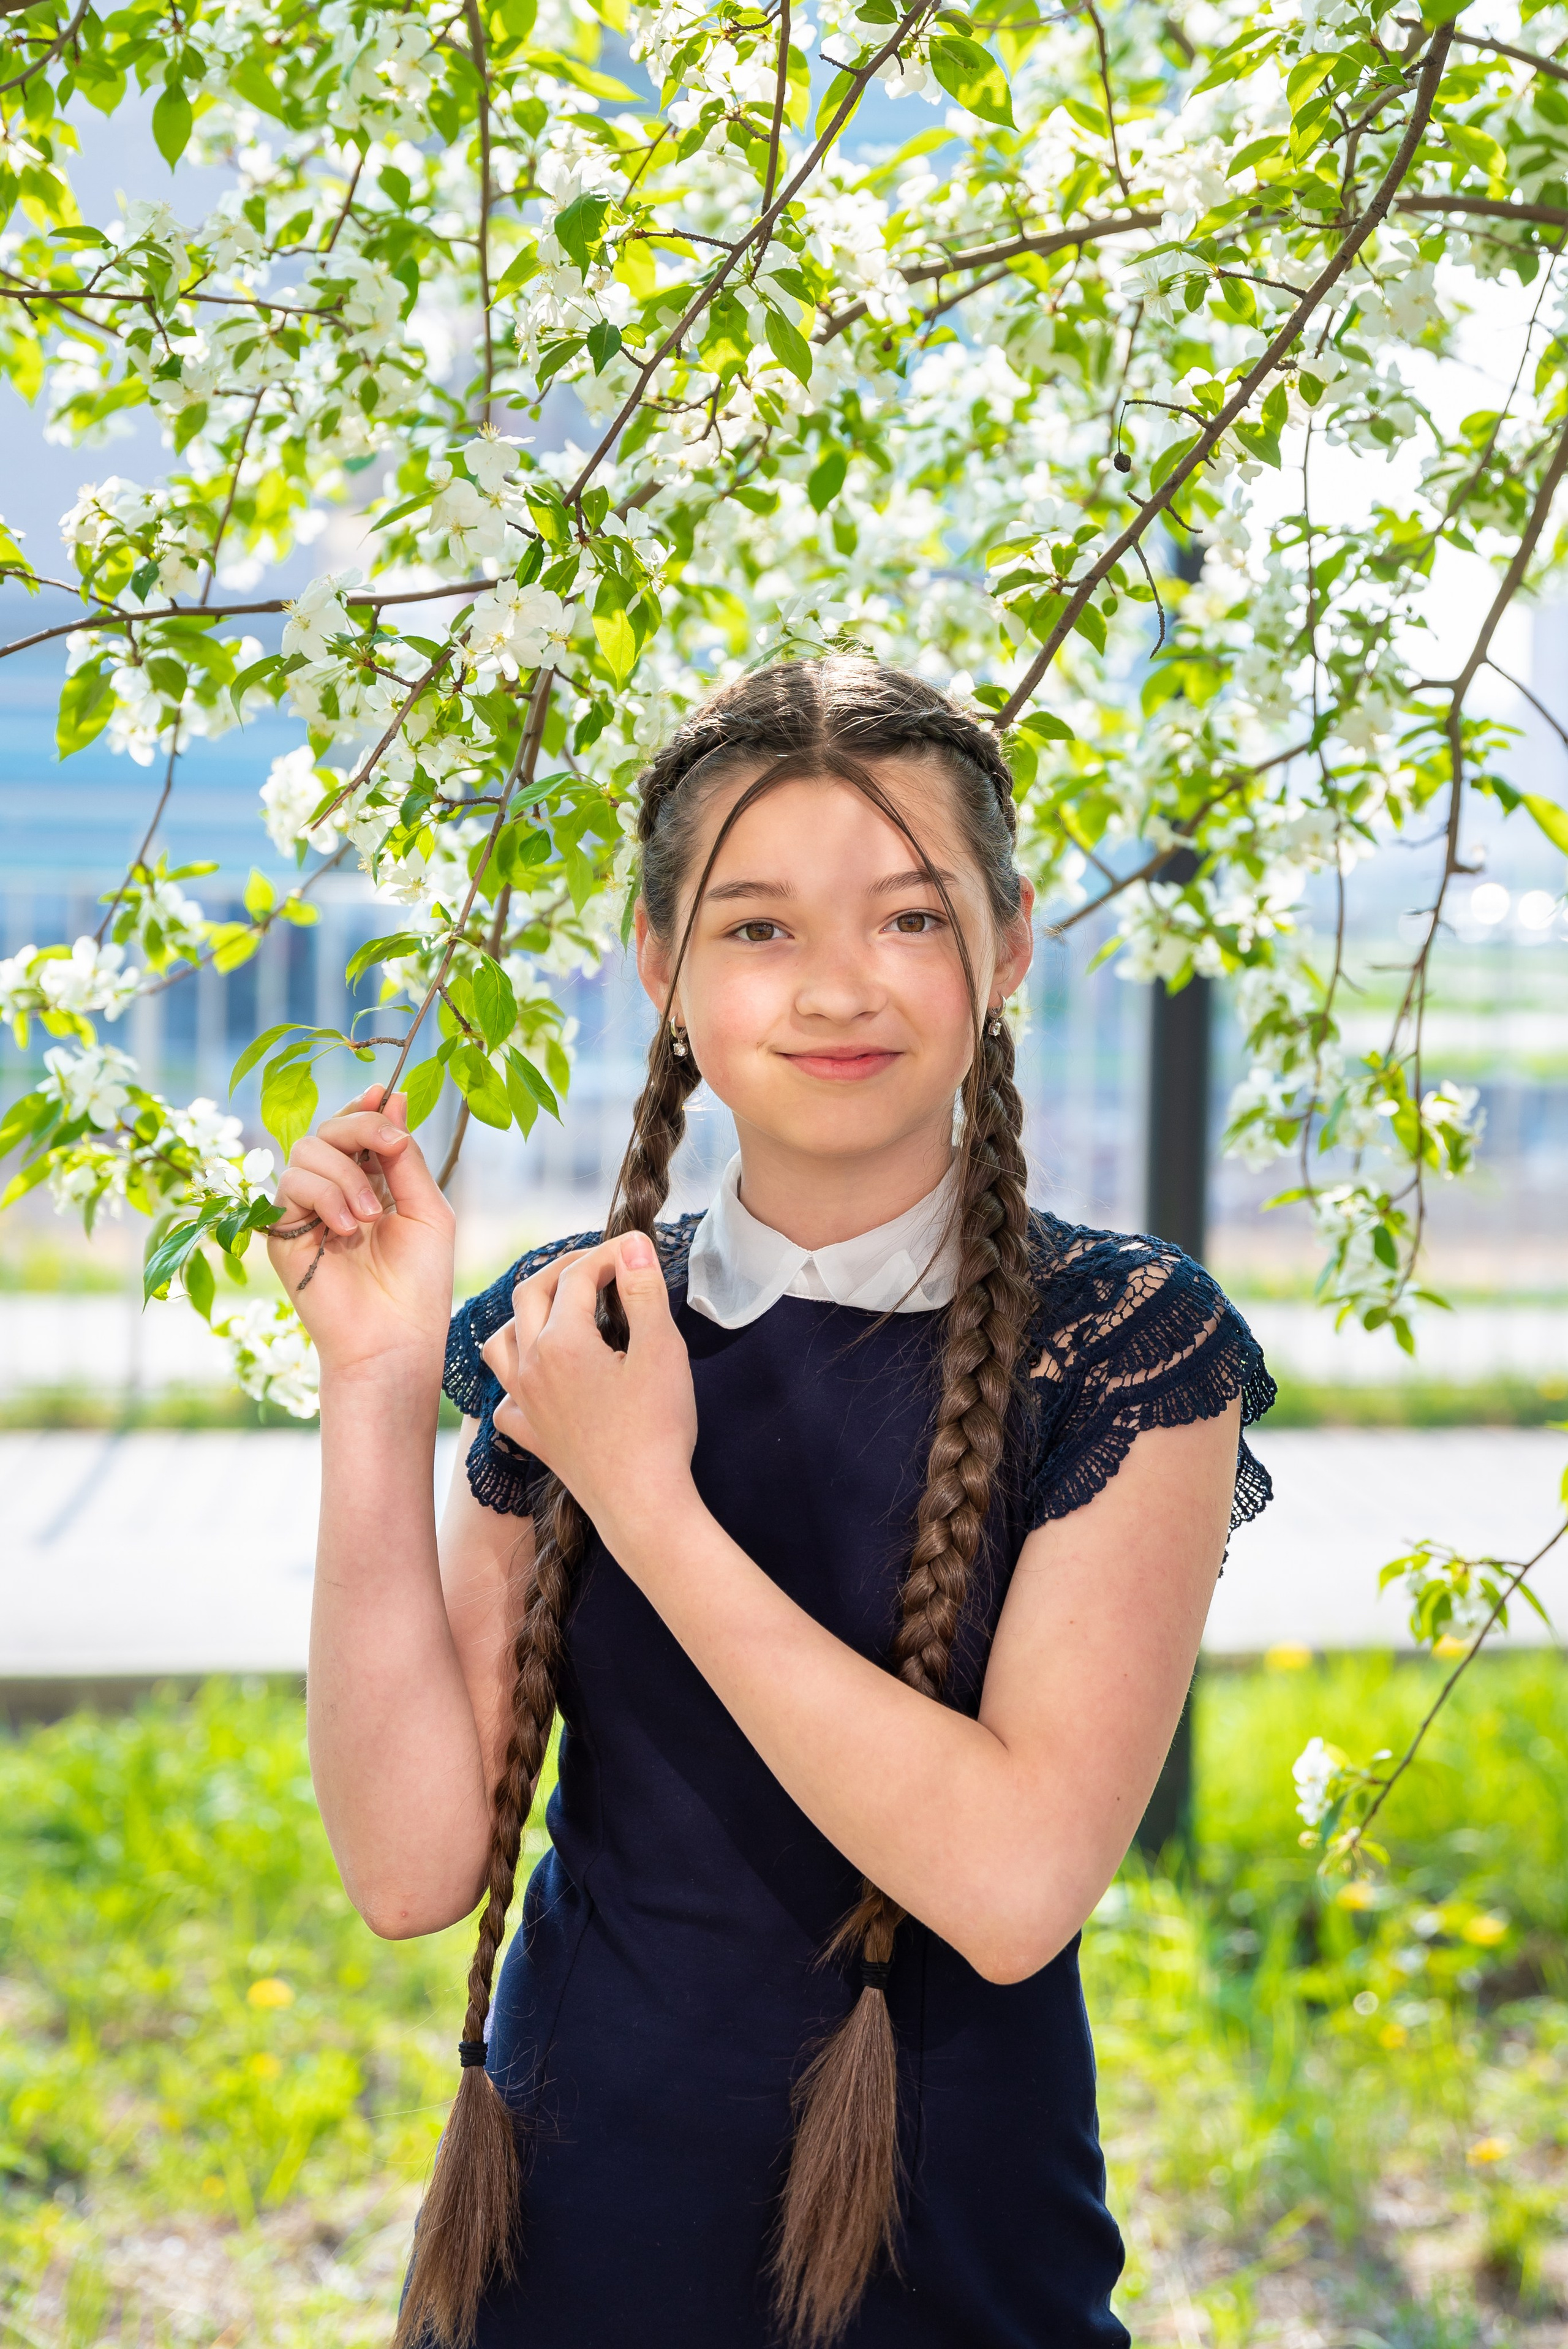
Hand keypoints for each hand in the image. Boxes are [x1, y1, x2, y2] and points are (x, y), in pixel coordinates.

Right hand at [267, 1085, 455, 1387]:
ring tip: (370, 1217)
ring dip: (346, 1174)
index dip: (365, 1107)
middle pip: (327, 1130)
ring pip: (306, 1152)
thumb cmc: (419, 1281)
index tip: (384, 1092)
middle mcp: (334, 1193)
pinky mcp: (282, 1234)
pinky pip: (290, 1186)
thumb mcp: (426, 1208)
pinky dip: (324, 1196)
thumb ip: (405, 1157)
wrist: (395, 1336)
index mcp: (371, 1184)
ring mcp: (305, 1212)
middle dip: (361, 1128)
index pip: (355, 1129)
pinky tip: (348, 1228)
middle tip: (393, 1149)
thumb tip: (394, 1098)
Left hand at [479, 1233, 698, 1541]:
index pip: (577, 1276)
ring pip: (501, 1342)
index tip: (639, 1250)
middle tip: (601, 1264)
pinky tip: (538, 1380)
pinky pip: (505, 1399)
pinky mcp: (533, 1437)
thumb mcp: (661, 1350)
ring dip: (525, 1315)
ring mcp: (526, 1405)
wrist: (642, 1506)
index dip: (609, 1254)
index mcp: (561, 1341)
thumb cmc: (657, 1429)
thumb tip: (633, 1244)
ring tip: (557, 1309)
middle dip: (564, 1269)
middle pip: (530, 1295)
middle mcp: (531, 1368)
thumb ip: (643, 1290)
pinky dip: (515, 1379)